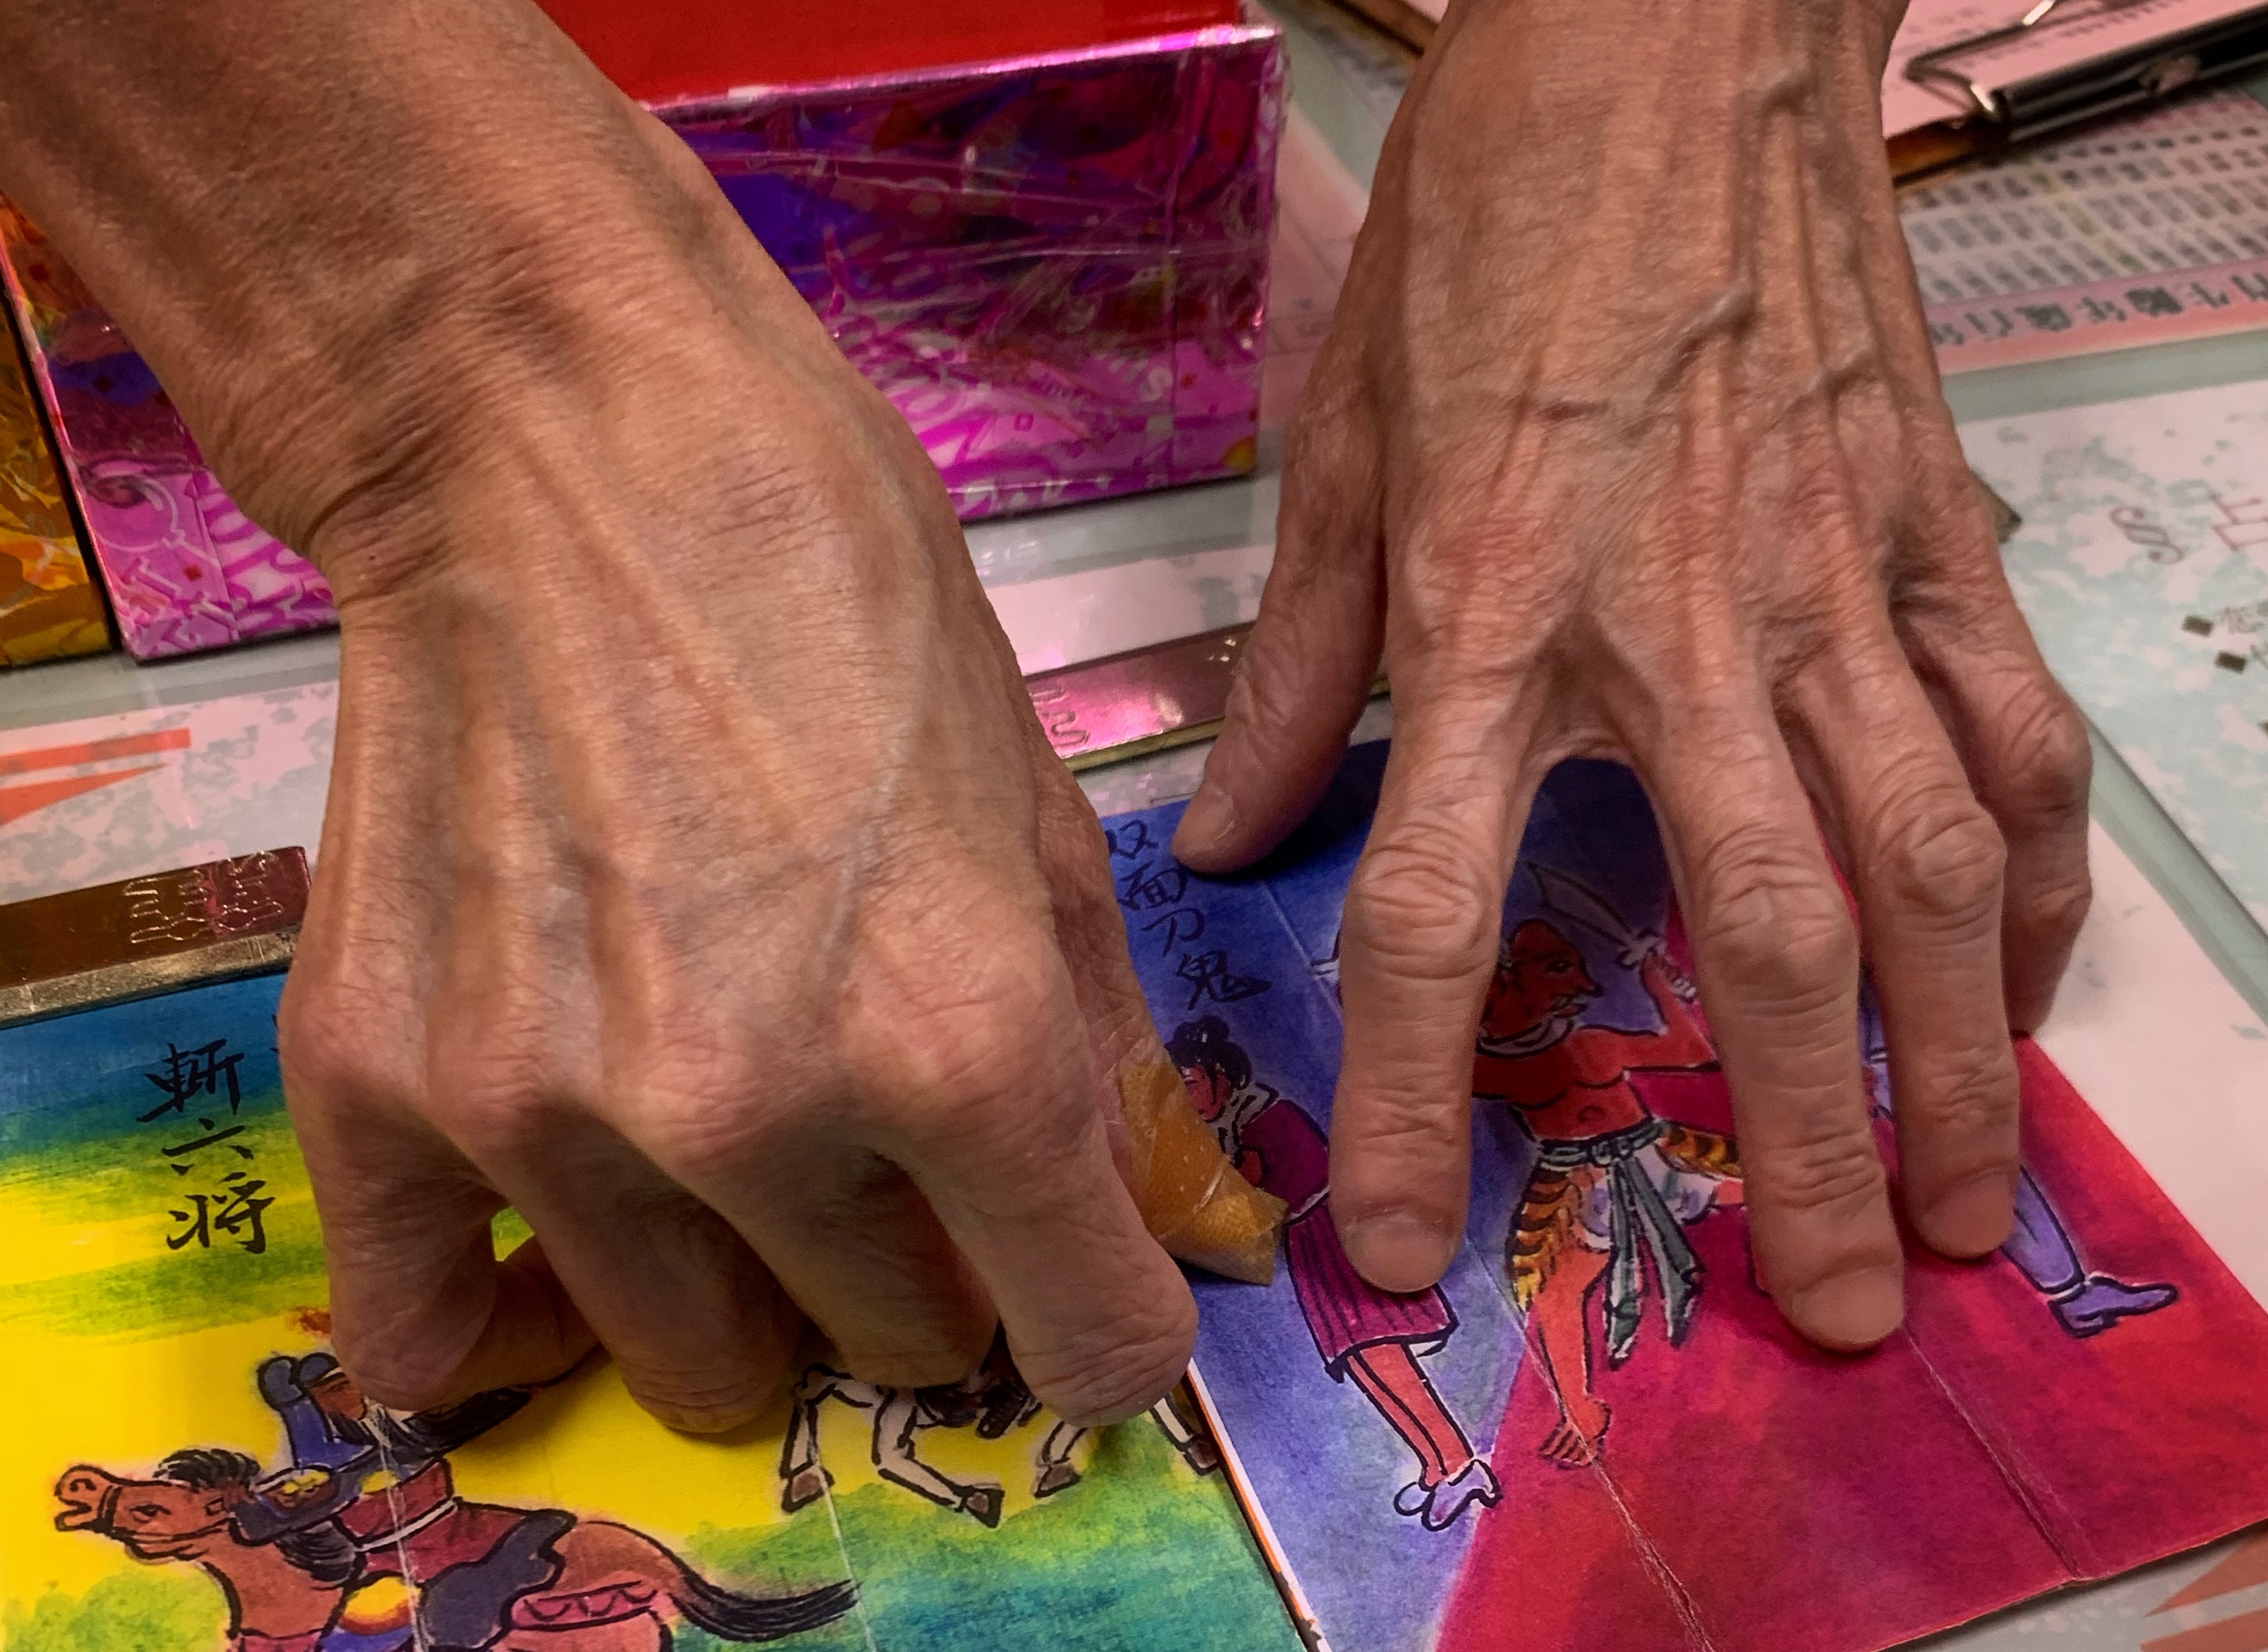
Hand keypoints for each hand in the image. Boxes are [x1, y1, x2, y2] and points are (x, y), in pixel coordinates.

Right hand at [234, 105, 1198, 1430]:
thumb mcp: (1038, 803)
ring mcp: (547, 1118)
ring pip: (703, 1364)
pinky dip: (500, 1325)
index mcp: (961, 1038)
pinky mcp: (376, 1087)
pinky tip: (545, 1252)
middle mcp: (756, 1114)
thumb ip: (1100, 1050)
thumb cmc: (837, 584)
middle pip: (897, 1344)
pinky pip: (422, 1339)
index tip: (1086, 1289)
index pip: (1090, 1340)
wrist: (555, 443)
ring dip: (753, 1291)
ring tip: (732, 1155)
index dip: (1110, 1328)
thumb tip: (1161, 1229)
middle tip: (894, 1153)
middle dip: (933, 1272)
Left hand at [1175, 0, 2090, 1347]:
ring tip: (1972, 1200)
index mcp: (1495, 617)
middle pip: (1761, 933)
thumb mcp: (1342, 440)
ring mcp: (1839, 586)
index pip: (1446, 908)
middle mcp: (1682, 632)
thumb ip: (1296, 664)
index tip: (1411, 1245)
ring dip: (1960, 1054)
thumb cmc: (1492, 234)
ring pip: (1930, 861)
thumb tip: (1220, 846)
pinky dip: (2038, 873)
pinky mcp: (1940, 532)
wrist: (1672, 43)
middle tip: (1836, 1304)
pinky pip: (2015, 734)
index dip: (1419, 1101)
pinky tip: (2026, 977)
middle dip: (1805, 1139)